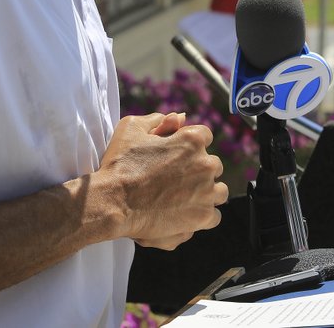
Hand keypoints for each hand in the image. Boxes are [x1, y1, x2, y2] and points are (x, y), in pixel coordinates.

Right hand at [99, 113, 227, 249]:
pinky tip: (184, 211)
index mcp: (191, 140)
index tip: (176, 153)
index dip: (189, 143)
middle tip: (173, 176)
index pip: (205, 136)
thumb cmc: (121, 162)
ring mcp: (207, 192)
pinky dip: (202, 213)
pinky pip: (214, 215)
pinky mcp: (203, 216)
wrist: (114, 200)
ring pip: (219, 190)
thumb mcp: (132, 128)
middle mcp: (205, 164)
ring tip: (182, 196)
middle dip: (197, 168)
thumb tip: (180, 117)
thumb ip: (159, 120)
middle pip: (213, 164)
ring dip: (205, 191)